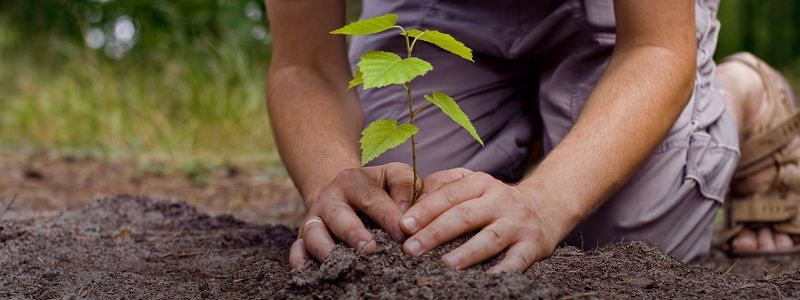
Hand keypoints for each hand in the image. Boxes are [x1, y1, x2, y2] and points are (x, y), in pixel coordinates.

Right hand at [289, 162, 418, 268]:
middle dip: (354, 234)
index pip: (372, 198)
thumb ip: (405, 187)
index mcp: (353, 181)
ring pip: (314, 233)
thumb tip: (408, 216)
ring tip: (344, 264)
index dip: (388, 217)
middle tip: (370, 250)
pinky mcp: (303, 236)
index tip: (403, 234)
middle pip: (339, 217)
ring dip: (326, 249)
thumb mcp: (392, 175)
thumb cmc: (377, 188)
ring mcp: (314, 218)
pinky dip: (299, 259)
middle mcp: (330, 199)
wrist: (341, 190)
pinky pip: (296, 248)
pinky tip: (308, 271)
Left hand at [399, 168, 566, 272]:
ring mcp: (517, 223)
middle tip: (411, 249)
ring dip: (467, 252)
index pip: (449, 195)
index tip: (404, 225)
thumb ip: (444, 188)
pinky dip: (502, 271)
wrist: (548, 206)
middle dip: (435, 232)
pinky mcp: (533, 245)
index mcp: (481, 183)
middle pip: (464, 215)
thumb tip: (410, 203)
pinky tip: (486, 280)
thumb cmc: (496, 201)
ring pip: (490, 238)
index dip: (425, 209)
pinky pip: (517, 260)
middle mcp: (500, 200)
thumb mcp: (475, 185)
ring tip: (445, 264)